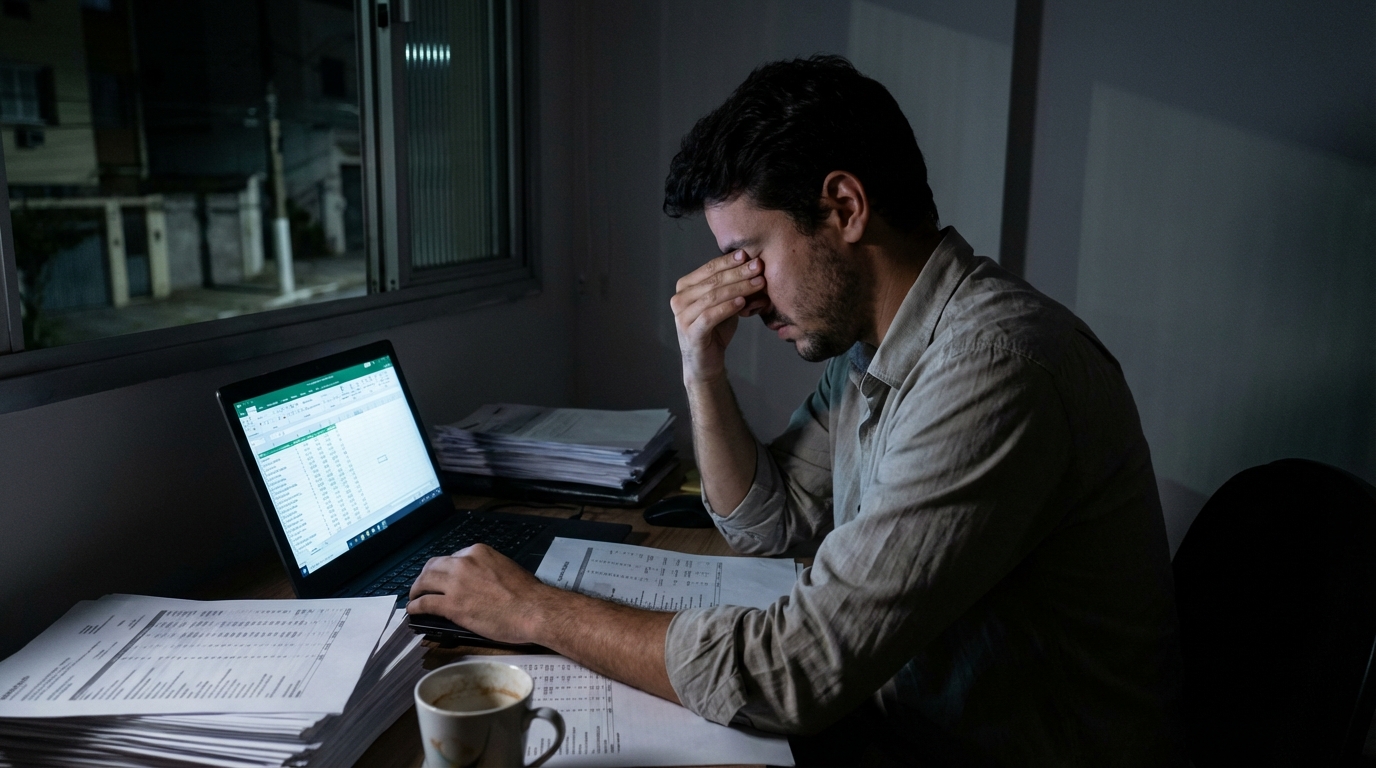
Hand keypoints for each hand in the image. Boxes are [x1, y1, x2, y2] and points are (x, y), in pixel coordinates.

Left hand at [406, 544, 552, 644]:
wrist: (532, 610)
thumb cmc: (527, 593)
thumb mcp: (505, 567)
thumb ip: (487, 569)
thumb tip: (478, 580)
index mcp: (478, 552)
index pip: (452, 558)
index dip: (445, 569)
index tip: (443, 577)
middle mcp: (463, 563)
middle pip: (433, 566)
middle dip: (425, 576)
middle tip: (422, 585)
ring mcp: (456, 584)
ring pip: (425, 581)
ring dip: (416, 589)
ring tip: (414, 597)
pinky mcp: (452, 605)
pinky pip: (425, 602)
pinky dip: (415, 606)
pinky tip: (413, 609)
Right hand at [670, 250, 768, 383]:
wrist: (706, 362)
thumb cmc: (716, 330)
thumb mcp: (723, 303)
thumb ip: (731, 286)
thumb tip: (753, 264)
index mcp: (684, 287)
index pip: (708, 269)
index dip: (729, 261)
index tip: (748, 255)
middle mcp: (679, 299)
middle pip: (712, 281)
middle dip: (738, 273)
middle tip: (758, 267)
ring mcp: (682, 317)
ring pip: (712, 297)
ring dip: (738, 288)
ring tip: (757, 284)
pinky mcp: (690, 333)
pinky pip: (709, 316)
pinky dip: (727, 307)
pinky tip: (742, 302)